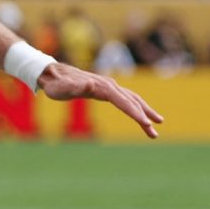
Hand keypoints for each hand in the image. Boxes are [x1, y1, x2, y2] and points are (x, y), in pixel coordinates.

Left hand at [37, 62, 162, 138]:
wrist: (52, 74)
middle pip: (132, 102)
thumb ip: (76, 87)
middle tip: (154, 134)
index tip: (146, 124)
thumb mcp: (62, 88)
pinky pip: (127, 99)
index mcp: (103, 87)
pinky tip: (141, 115)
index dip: (135, 113)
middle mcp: (110, 85)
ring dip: (146, 112)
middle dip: (145, 117)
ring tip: (157, 125)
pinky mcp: (106, 90)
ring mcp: (109, 87)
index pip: (124, 101)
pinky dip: (137, 107)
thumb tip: (91, 83)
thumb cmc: (56, 85)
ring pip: (133, 100)